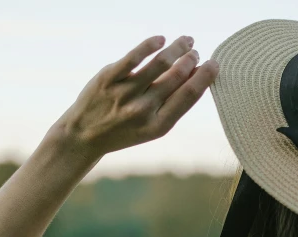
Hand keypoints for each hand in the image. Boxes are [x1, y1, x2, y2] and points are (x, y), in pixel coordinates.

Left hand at [51, 35, 218, 159]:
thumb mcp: (151, 127)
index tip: (213, 64)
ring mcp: (125, 93)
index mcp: (157, 126)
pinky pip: (135, 55)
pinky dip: (151, 44)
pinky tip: (161, 40)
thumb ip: (172, 104)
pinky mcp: (109, 78)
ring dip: (177, 48)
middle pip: (177, 76)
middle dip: (191, 60)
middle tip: (195, 53)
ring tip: (185, 42)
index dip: (205, 77)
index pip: (189, 95)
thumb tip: (195, 74)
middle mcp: (143, 110)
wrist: (84, 136)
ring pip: (160, 62)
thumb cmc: (123, 130)